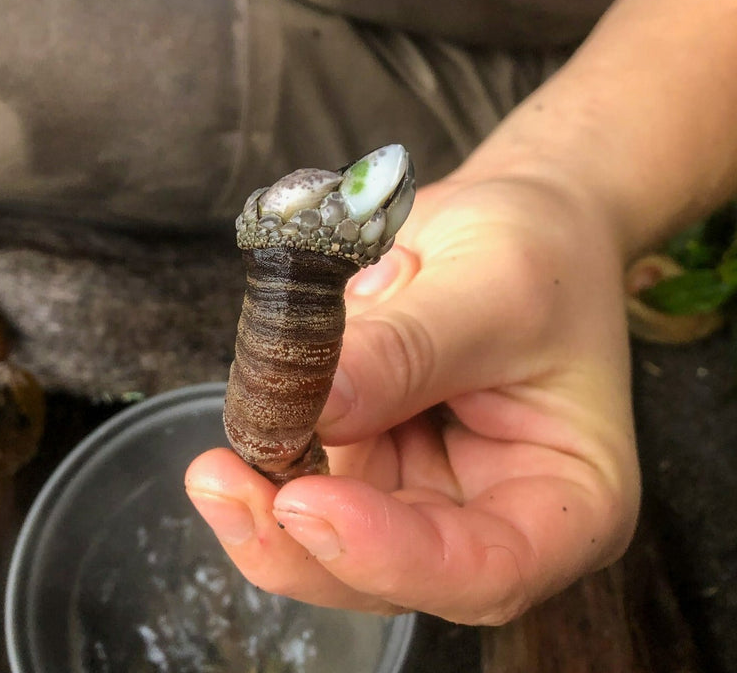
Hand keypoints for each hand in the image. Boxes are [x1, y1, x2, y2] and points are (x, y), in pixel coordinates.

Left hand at [185, 172, 640, 623]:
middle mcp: (491, 511)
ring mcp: (423, 484)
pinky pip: (309, 467)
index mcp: (568, 499)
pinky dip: (271, 444)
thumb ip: (408, 352)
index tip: (310, 505)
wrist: (515, 218)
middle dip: (298, 535)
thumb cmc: (543, 251)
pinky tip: (260, 396)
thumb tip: (312, 408)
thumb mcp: (492, 287)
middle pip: (390, 569)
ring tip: (228, 441)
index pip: (487, 571)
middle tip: (222, 481)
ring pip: (332, 531)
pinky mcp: (373, 449)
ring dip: (268, 494)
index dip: (391, 556)